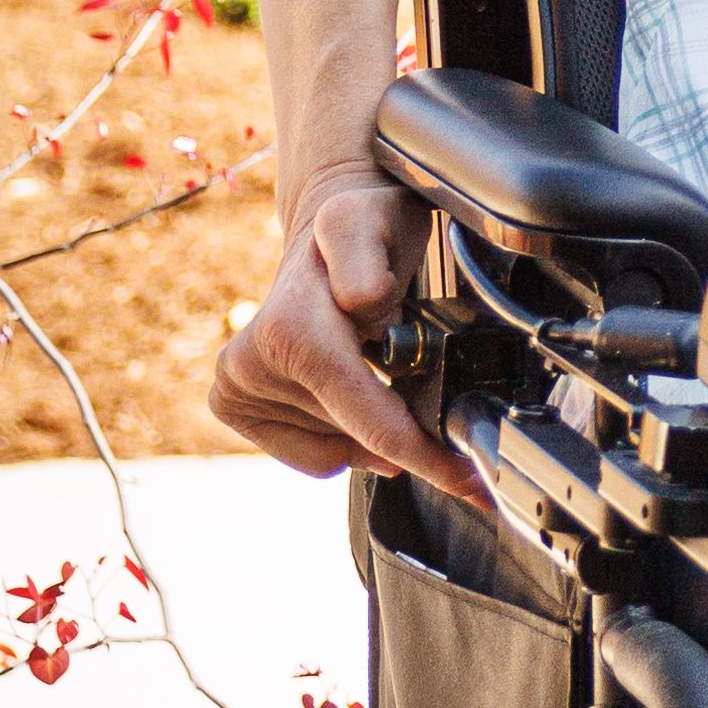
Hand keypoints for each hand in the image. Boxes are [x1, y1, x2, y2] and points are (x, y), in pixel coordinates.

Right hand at [215, 175, 463, 494]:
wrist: (325, 235)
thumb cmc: (365, 228)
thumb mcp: (376, 222)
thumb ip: (366, 258)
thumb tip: (361, 302)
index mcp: (290, 331)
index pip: (371, 424)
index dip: (429, 459)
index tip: (475, 485)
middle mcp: (250, 362)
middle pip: (361, 442)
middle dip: (406, 432)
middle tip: (429, 392)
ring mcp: (236, 387)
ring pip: (337, 452)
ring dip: (371, 427)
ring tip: (378, 372)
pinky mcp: (232, 405)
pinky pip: (312, 455)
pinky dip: (344, 436)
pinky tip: (351, 392)